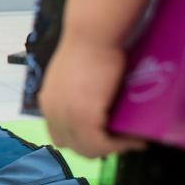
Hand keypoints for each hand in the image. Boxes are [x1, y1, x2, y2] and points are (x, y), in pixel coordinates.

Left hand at [39, 35, 146, 158]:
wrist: (91, 35)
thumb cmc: (89, 46)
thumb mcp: (73, 75)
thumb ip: (76, 92)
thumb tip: (98, 104)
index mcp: (48, 101)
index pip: (60, 135)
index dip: (82, 140)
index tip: (106, 137)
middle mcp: (52, 112)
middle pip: (72, 146)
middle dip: (98, 148)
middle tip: (124, 142)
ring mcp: (65, 116)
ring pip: (87, 149)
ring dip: (112, 149)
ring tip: (132, 141)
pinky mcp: (83, 118)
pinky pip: (100, 145)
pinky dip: (120, 146)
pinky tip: (136, 139)